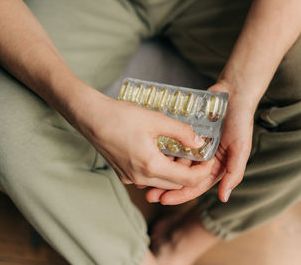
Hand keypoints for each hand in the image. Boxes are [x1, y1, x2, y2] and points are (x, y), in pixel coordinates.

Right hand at [75, 91, 213, 189]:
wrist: (91, 117)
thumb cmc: (121, 116)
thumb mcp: (157, 120)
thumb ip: (182, 132)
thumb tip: (198, 142)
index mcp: (151, 166)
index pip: (186, 180)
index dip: (202, 172)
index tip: (210, 160)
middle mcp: (140, 178)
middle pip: (175, 184)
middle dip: (190, 173)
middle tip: (197, 156)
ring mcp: (130, 178)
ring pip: (162, 182)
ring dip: (175, 172)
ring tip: (181, 153)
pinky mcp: (124, 174)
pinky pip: (148, 178)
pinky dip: (160, 170)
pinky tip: (162, 154)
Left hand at [145, 82, 253, 203]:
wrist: (234, 92)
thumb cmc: (241, 120)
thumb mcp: (241, 147)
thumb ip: (234, 172)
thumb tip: (224, 197)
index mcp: (216, 166)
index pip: (196, 185)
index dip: (181, 194)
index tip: (164, 199)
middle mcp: (204, 159)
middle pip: (182, 177)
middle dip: (166, 186)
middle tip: (149, 194)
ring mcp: (194, 146)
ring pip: (175, 162)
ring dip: (161, 170)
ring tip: (144, 177)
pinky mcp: (186, 133)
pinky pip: (172, 144)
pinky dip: (162, 151)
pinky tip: (148, 156)